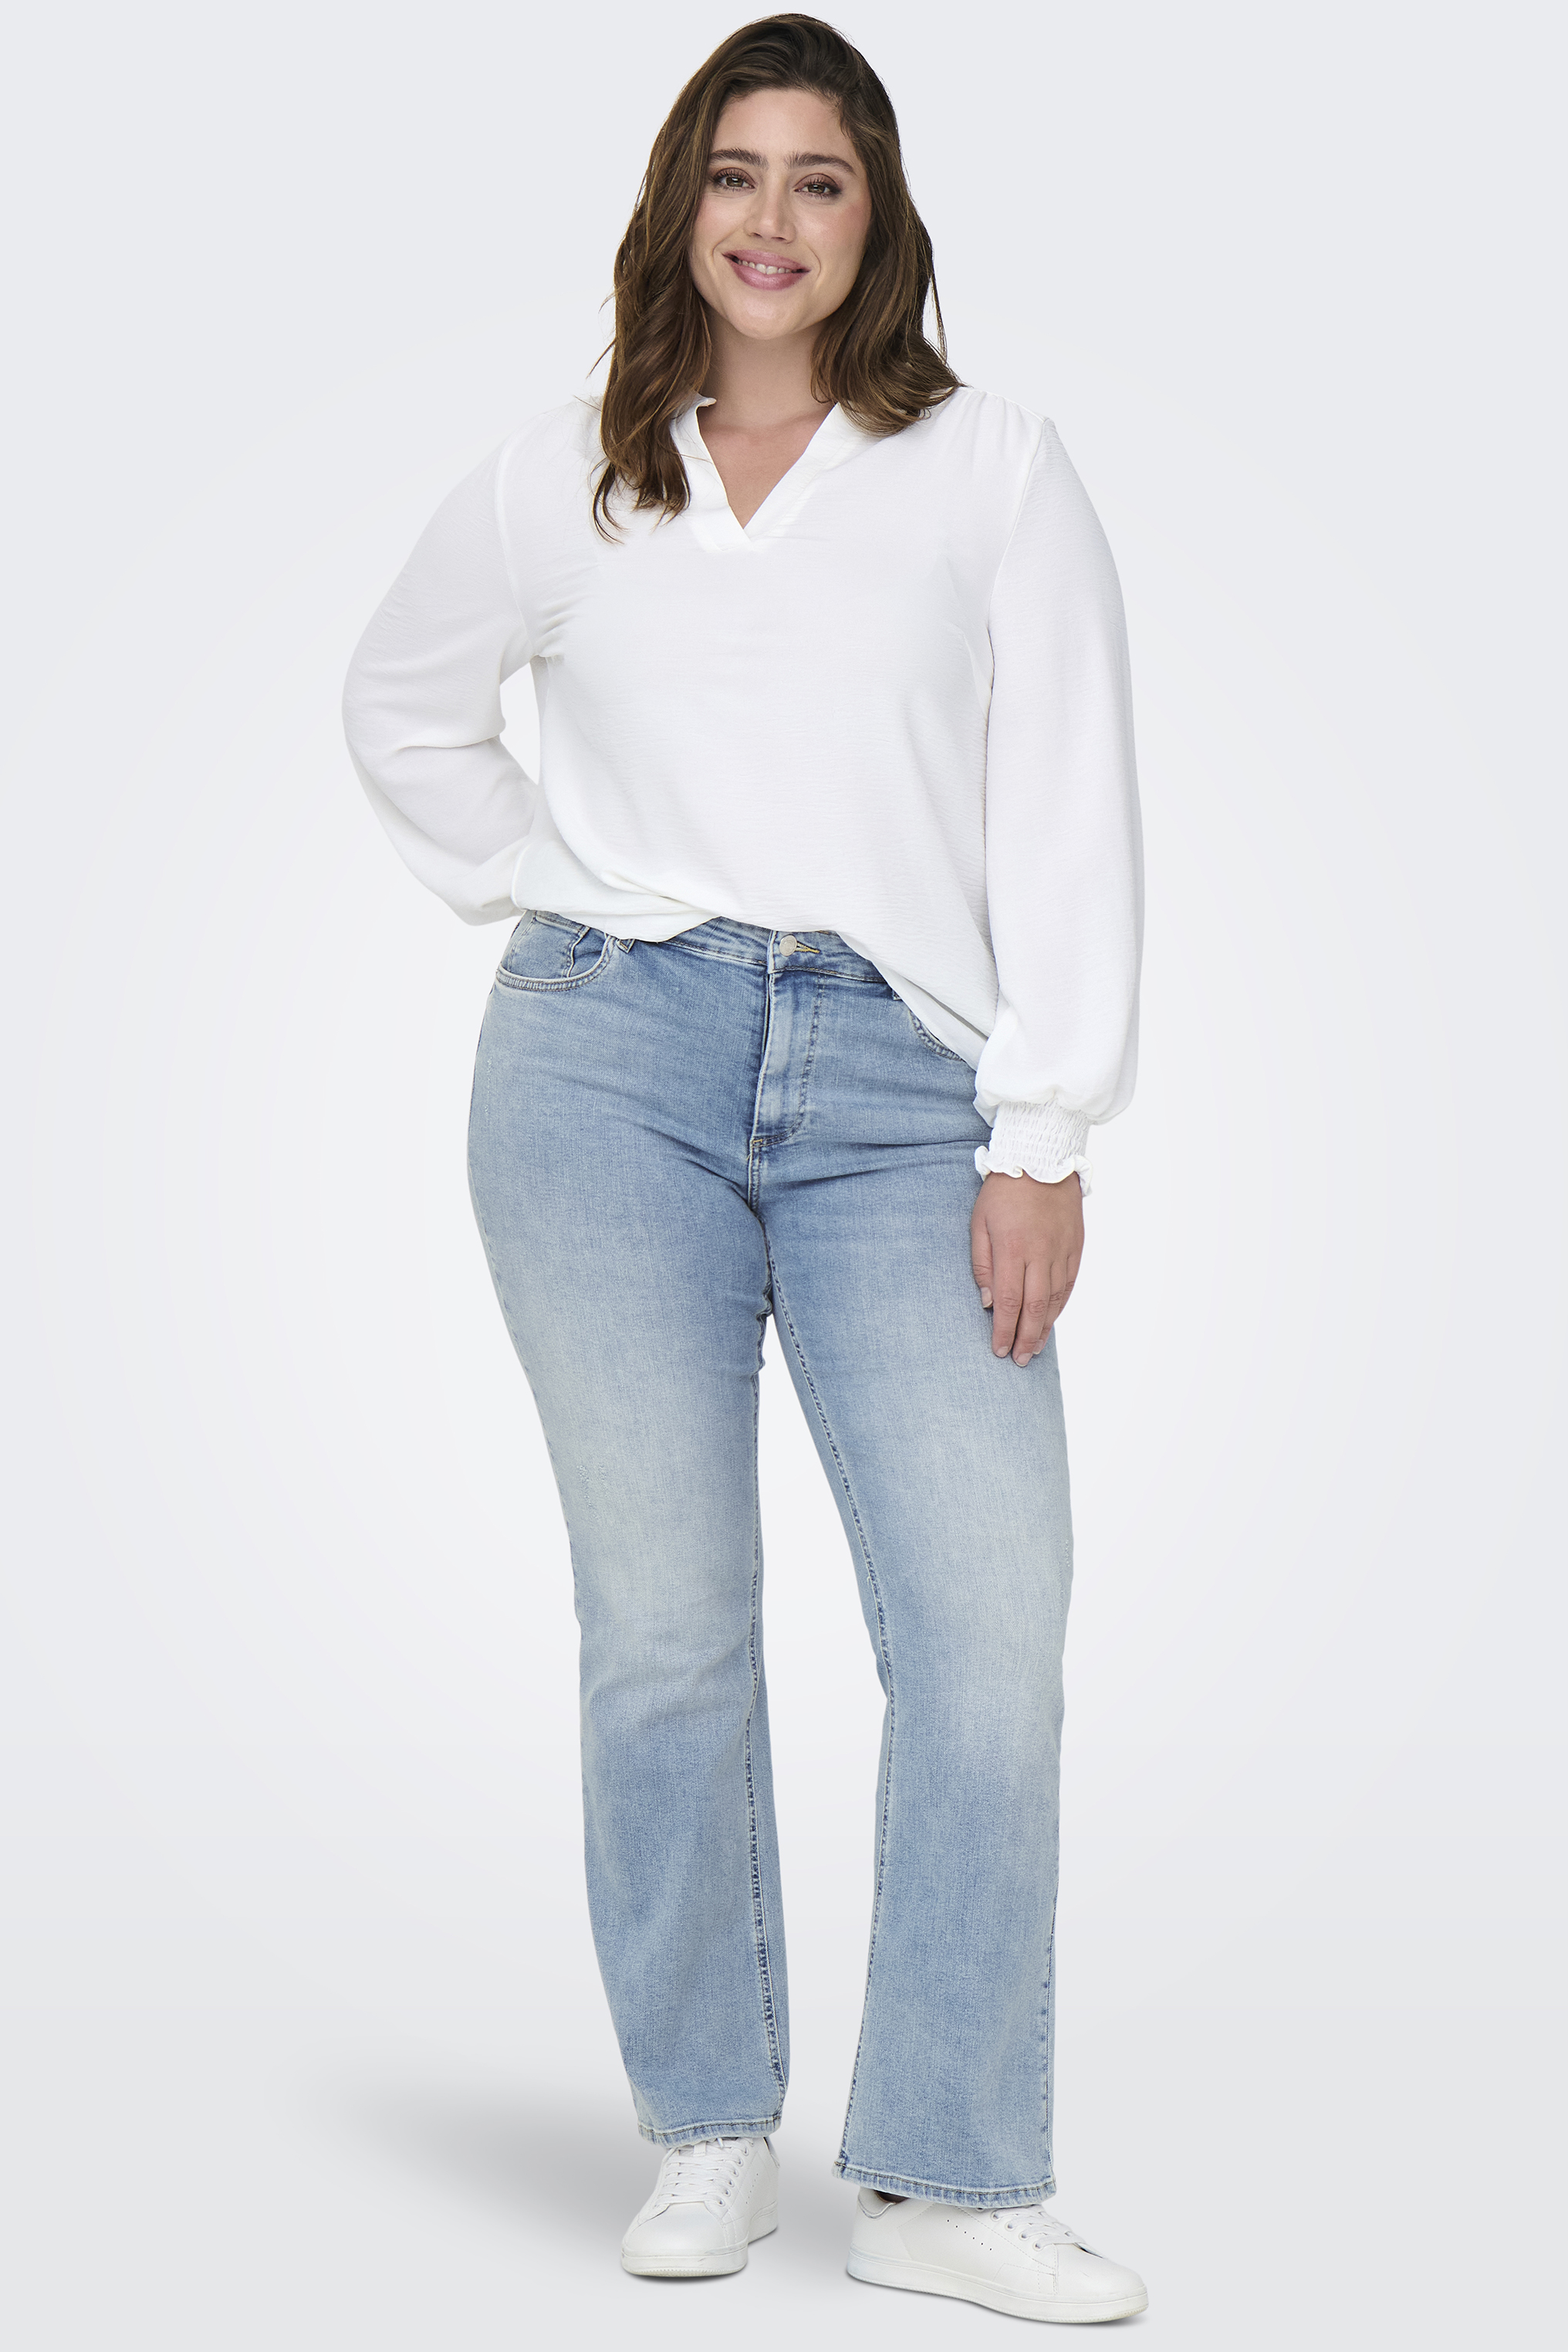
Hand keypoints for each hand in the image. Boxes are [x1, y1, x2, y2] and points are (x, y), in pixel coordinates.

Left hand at [970, 1171, 1083, 1364]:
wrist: (1041, 1157)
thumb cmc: (1003, 1190)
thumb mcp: (979, 1222)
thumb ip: (981, 1264)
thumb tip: (985, 1301)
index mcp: (1012, 1248)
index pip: (1007, 1301)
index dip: (1003, 1330)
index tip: (998, 1350)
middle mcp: (1040, 1253)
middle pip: (1034, 1308)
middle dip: (1025, 1338)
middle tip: (1018, 1360)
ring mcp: (1061, 1250)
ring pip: (1055, 1300)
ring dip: (1044, 1328)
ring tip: (1034, 1349)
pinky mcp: (1076, 1245)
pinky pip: (1069, 1284)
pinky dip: (1060, 1306)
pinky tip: (1051, 1320)